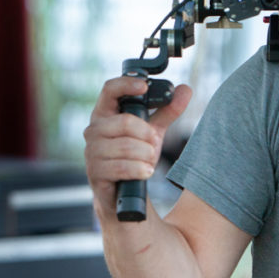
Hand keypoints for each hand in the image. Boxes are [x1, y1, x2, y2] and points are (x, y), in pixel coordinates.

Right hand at [83, 76, 191, 218]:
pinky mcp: (95, 173)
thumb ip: (167, 111)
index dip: (126, 84)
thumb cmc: (134, 156)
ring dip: (146, 155)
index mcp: (104, 114)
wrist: (122, 193)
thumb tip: (186, 89)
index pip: (109, 90)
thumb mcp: (152, 131)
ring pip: (127, 146)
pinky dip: (140, 170)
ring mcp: (91, 152)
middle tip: (153, 144)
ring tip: (148, 161)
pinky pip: (123, 167)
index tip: (144, 87)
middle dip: (147, 135)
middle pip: (125, 122)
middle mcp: (93, 130)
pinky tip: (145, 172)